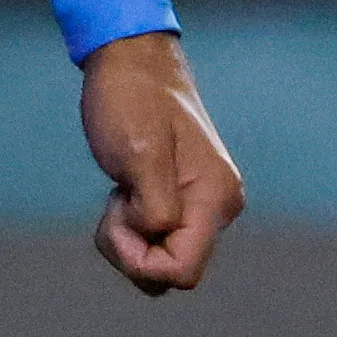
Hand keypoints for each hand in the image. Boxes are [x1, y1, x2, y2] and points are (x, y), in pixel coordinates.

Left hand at [81, 31, 244, 294]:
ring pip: (162, 258)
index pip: (182, 271)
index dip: (139, 260)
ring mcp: (206, 203)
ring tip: (121, 192)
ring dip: (129, 238)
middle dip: (132, 250)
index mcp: (215, 198)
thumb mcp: (139, 154)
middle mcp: (220, 206)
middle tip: (116, 201)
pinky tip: (127, 191)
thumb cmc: (132, 102)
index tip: (118, 216)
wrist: (135, 64)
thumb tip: (160, 239)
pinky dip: (133, 227)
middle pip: (173, 270)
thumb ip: (156, 207)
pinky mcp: (188, 199)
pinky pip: (159, 239)